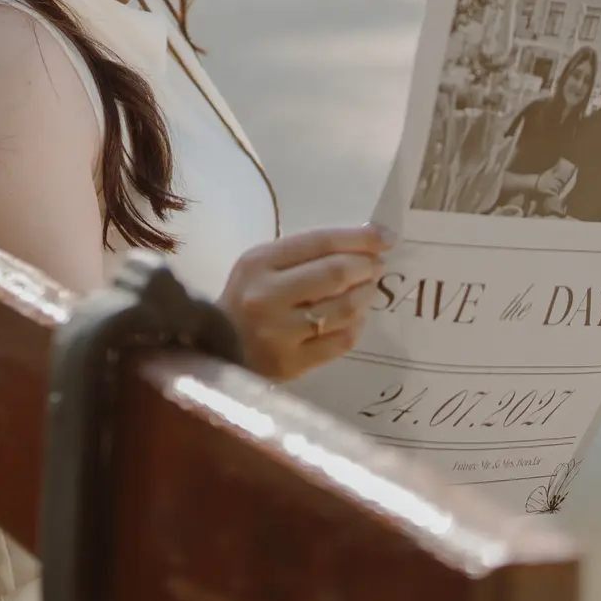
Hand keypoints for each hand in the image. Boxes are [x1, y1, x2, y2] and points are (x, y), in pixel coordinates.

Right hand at [218, 225, 392, 381]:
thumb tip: (364, 247)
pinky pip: (341, 340)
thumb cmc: (244, 301)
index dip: (360, 238)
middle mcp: (266, 296)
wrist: (213, 350)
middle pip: (336, 273)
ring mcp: (279, 333)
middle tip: (376, 267)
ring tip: (367, 291)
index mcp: (257, 263)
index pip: (320, 242)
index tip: (387, 237)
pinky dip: (356, 326)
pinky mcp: (290, 363)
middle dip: (367, 267)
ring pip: (344, 308)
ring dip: (366, 296)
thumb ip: (303, 255)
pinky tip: (355, 319)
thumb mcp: (260, 268)